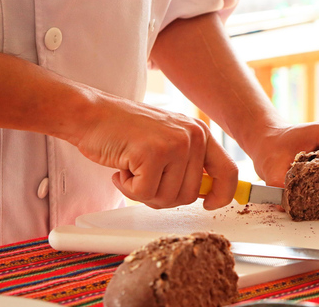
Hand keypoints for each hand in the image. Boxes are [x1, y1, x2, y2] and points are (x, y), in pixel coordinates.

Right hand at [71, 93, 237, 209]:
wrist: (90, 114)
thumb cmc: (125, 132)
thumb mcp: (168, 142)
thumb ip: (190, 165)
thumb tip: (207, 194)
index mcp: (200, 133)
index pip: (229, 172)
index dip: (222, 195)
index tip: (210, 204)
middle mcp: (193, 136)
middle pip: (191, 195)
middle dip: (164, 196)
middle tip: (144, 179)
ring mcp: (175, 143)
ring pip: (169, 198)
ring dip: (144, 192)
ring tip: (132, 168)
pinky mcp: (153, 153)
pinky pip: (145, 193)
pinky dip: (128, 189)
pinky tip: (121, 168)